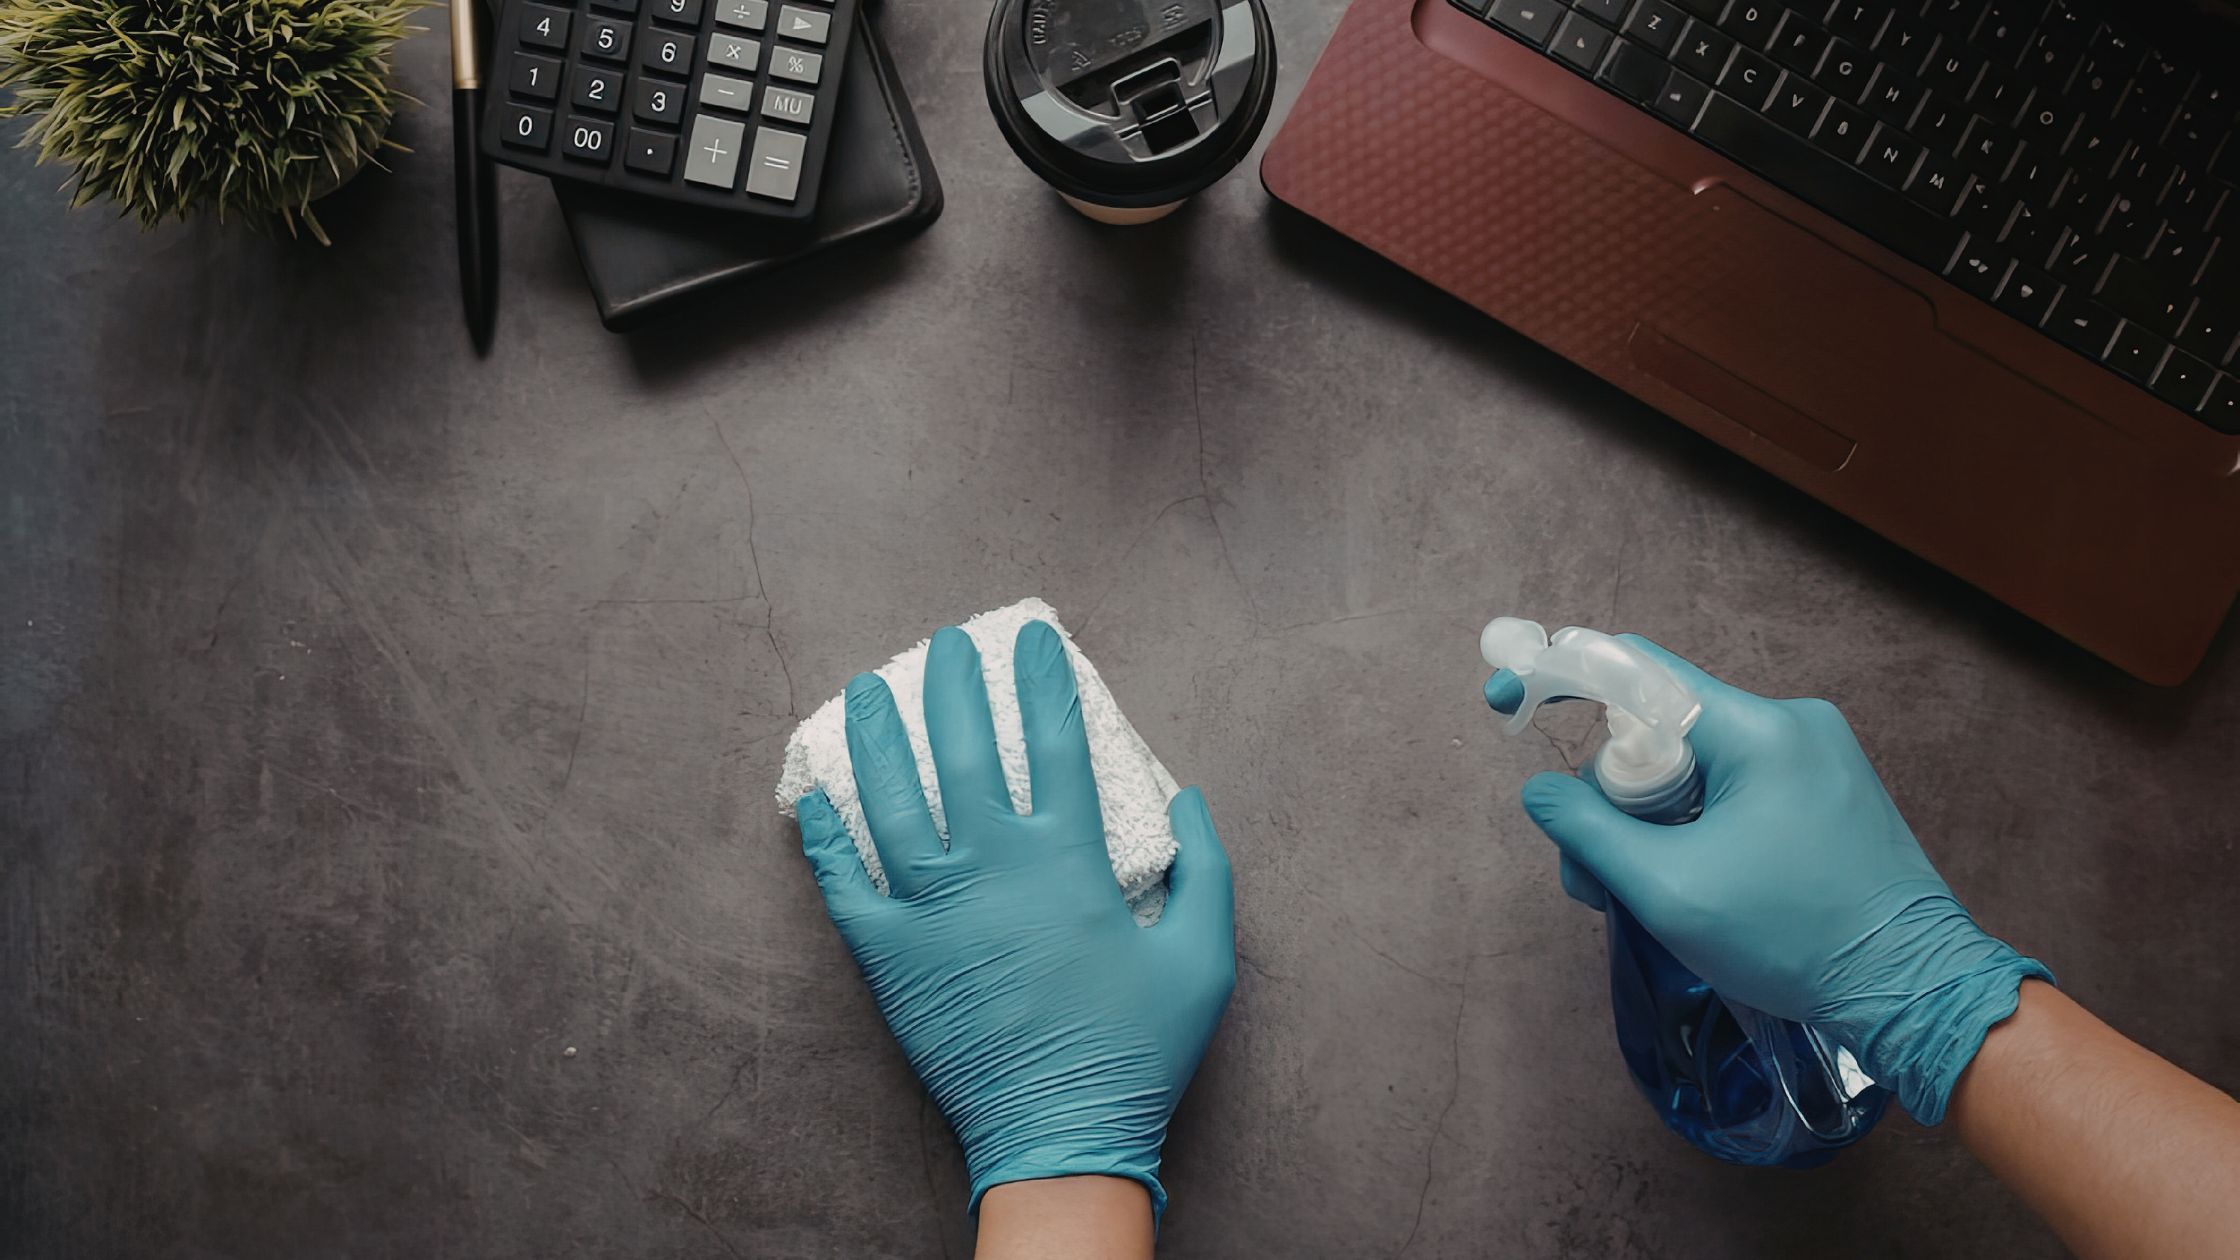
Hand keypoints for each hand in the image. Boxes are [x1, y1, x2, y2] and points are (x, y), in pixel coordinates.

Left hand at [799, 621, 1235, 1217]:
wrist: (1060, 1137)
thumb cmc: (1137, 1051)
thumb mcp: (1204, 960)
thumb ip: (1206, 871)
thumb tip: (1189, 800)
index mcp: (1068, 862)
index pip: (1056, 742)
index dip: (1044, 681)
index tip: (1032, 637)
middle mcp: (994, 869)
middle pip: (965, 751)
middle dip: (953, 685)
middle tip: (944, 644)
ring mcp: (933, 911)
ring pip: (892, 801)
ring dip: (878, 738)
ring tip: (866, 690)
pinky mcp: (890, 958)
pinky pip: (844, 886)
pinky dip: (825, 838)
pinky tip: (814, 796)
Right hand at [1487, 637, 2050, 1124]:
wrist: (1915, 991)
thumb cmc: (1793, 939)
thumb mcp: (1669, 890)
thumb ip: (1589, 831)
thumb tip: (1539, 791)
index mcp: (1757, 729)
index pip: (1637, 668)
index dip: (1561, 676)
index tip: (1507, 699)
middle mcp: (1791, 723)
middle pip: (1661, 730)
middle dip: (1611, 797)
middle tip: (1593, 877)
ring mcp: (1818, 757)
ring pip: (1696, 766)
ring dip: (1652, 822)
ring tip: (1642, 898)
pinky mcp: (1830, 792)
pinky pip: (1736, 788)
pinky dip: (1696, 828)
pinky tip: (1692, 885)